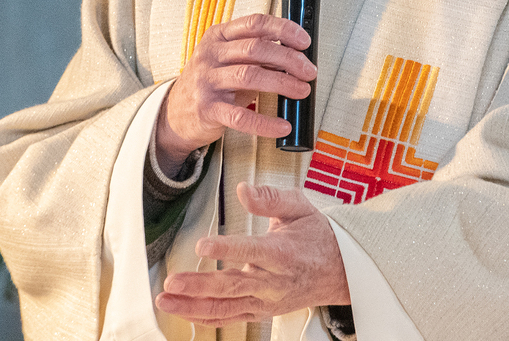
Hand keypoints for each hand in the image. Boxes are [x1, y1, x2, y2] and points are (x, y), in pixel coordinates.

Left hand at [155, 183, 349, 325]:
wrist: (341, 271)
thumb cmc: (318, 238)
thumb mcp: (301, 208)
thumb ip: (271, 198)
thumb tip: (244, 190)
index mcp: (283, 253)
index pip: (250, 251)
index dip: (226, 248)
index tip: (203, 244)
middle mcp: (273, 281)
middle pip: (231, 285)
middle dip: (198, 285)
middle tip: (172, 281)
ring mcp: (266, 300)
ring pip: (226, 307)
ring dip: (193, 306)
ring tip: (166, 300)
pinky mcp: (261, 310)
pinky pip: (231, 317)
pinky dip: (206, 318)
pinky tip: (185, 313)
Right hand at [156, 14, 314, 172]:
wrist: (174, 113)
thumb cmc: (210, 83)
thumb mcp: (229, 60)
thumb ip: (257, 54)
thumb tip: (295, 55)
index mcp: (218, 36)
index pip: (254, 23)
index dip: (283, 29)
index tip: (304, 40)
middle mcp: (210, 55)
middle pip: (255, 49)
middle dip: (288, 58)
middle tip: (309, 70)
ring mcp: (206, 82)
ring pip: (249, 76)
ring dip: (282, 83)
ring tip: (301, 90)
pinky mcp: (206, 109)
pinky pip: (240, 116)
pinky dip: (265, 122)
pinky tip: (281, 125)